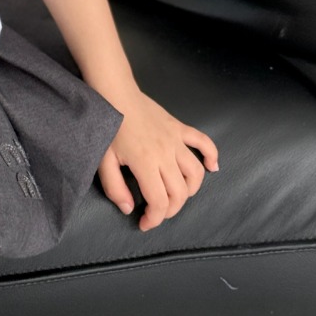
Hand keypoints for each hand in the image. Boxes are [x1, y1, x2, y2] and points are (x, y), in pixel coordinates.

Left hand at [96, 86, 218, 230]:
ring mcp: (176, 140)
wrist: (115, 92)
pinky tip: (213, 167)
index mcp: (146, 162)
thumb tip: (129, 209)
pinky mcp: (179, 128)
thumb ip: (115, 188)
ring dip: (189, 190)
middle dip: (170, 210)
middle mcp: (166, 153)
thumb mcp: (103, 160)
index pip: (160, 202)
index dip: (154, 219)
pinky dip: (212, 155)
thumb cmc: (108, 125)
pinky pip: (203, 142)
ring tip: (175, 195)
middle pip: (180, 193)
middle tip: (155, 211)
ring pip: (195, 174)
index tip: (143, 223)